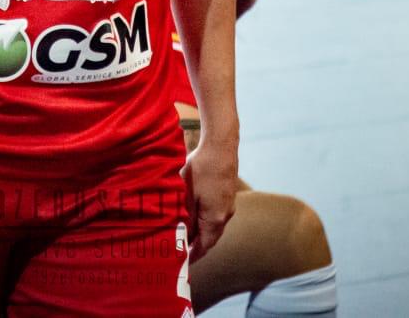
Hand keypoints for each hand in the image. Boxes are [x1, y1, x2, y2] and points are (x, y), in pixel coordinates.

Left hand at [181, 136, 236, 259]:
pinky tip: (194, 213)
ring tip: (185, 233)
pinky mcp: (228, 194)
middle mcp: (225, 215)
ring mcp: (228, 205)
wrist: (221, 145)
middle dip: (196, 245)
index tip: (183, 262)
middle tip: (181, 250)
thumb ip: (184, 216)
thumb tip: (180, 234)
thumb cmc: (202, 168)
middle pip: (210, 238)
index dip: (193, 255)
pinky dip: (205, 219)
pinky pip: (216, 214)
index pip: (204, 246)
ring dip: (201, 231)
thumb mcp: (187, 194)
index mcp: (215, 219)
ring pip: (213, 225)